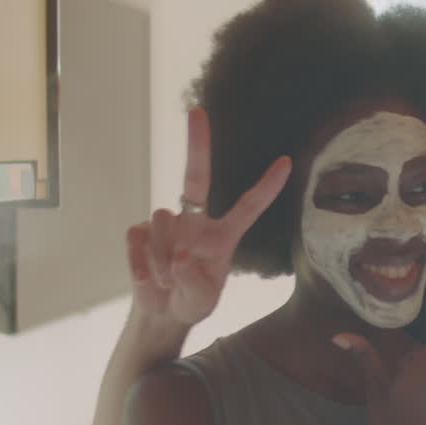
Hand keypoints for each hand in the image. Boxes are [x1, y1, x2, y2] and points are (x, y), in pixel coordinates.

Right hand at [127, 108, 291, 324]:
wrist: (161, 313)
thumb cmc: (191, 301)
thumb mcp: (203, 300)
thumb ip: (196, 282)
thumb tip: (181, 256)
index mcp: (223, 235)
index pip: (248, 206)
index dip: (267, 186)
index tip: (287, 162)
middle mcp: (196, 222)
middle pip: (195, 177)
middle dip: (196, 144)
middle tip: (197, 111)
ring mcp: (167, 224)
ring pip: (162, 221)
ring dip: (163, 259)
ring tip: (167, 282)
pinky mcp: (140, 232)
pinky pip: (138, 240)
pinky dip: (143, 264)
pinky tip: (149, 279)